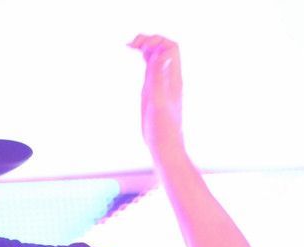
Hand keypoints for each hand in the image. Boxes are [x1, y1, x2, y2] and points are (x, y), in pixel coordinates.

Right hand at [129, 34, 183, 158]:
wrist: (165, 148)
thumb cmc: (162, 130)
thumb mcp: (158, 101)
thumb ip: (159, 77)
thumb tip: (163, 54)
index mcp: (173, 79)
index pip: (171, 48)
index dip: (156, 41)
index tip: (139, 47)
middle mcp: (169, 79)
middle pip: (164, 49)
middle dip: (149, 41)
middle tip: (130, 44)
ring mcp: (162, 85)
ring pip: (157, 58)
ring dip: (146, 48)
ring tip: (130, 46)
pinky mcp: (155, 93)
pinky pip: (152, 70)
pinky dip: (144, 60)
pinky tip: (134, 59)